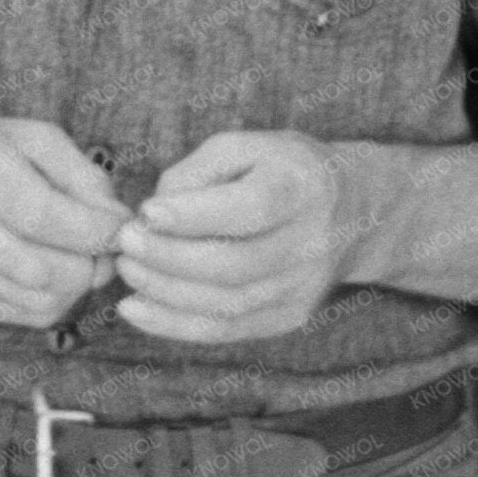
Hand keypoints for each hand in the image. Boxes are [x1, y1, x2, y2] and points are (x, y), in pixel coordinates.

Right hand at [0, 116, 128, 328]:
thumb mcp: (30, 137)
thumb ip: (81, 172)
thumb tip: (118, 220)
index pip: (45, 216)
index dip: (96, 229)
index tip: (122, 226)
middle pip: (46, 268)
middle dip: (93, 262)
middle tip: (106, 245)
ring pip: (42, 299)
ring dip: (80, 284)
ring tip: (84, 256)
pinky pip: (29, 314)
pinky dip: (58, 298)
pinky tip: (57, 270)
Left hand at [113, 129, 369, 343]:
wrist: (352, 210)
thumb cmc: (281, 169)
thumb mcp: (245, 146)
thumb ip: (197, 171)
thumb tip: (152, 216)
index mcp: (301, 189)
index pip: (250, 209)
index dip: (195, 215)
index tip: (146, 212)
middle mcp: (310, 244)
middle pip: (235, 265)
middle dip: (169, 258)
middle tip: (125, 243)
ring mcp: (302, 288)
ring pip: (227, 305)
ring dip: (166, 293)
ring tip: (127, 271)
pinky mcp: (289, 317)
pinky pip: (227, 330)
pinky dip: (176, 325)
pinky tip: (137, 309)